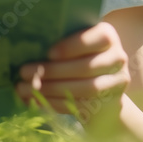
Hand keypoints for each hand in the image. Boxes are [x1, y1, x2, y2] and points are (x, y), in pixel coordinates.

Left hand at [15, 22, 129, 121]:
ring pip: (85, 88)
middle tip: (24, 72)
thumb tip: (27, 44)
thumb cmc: (79, 59)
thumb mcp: (74, 47)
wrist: (102, 91)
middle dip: (52, 71)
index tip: (49, 53)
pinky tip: (35, 101)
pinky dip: (56, 104)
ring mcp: (117, 82)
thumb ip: (60, 43)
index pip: (97, 38)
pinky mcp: (110, 104)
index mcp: (107, 36)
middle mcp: (117, 57)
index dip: (73, 46)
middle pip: (86, 67)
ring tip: (25, 89)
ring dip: (51, 89)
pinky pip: (82, 105)